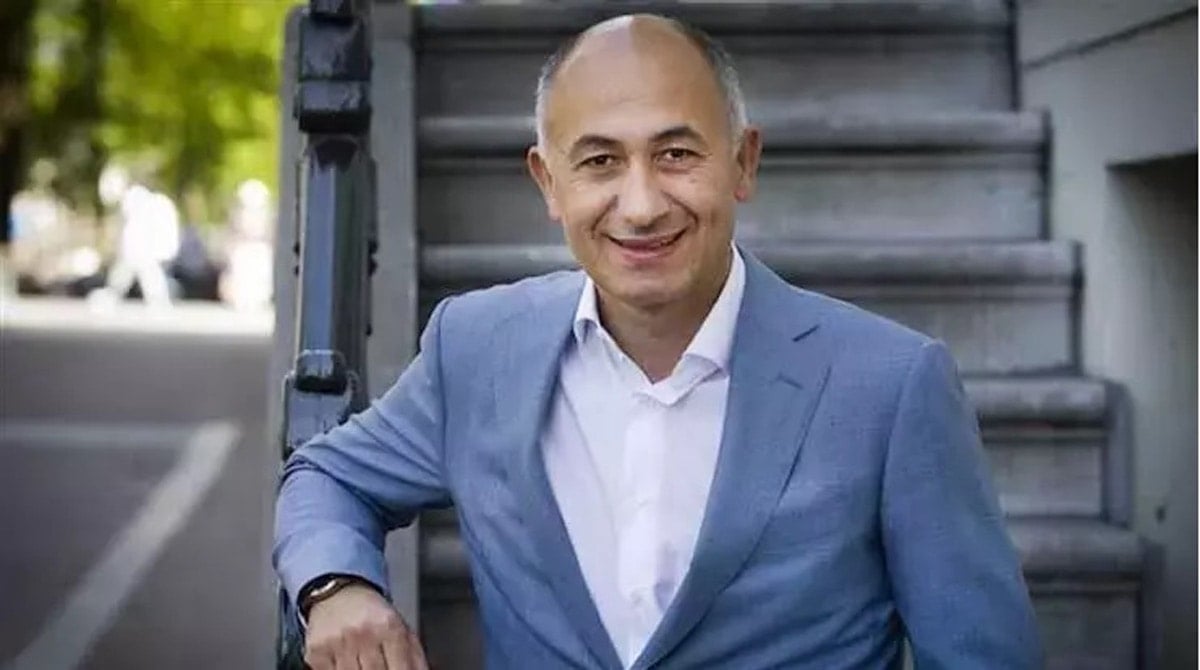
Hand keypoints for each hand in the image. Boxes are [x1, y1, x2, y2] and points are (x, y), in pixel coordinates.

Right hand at [304, 584, 427, 669]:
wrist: (338, 592)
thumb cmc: (372, 614)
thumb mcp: (401, 628)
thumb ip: (415, 658)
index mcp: (389, 627)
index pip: (401, 669)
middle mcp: (363, 634)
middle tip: (381, 666)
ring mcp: (338, 643)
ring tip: (366, 664)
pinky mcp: (317, 652)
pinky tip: (349, 663)